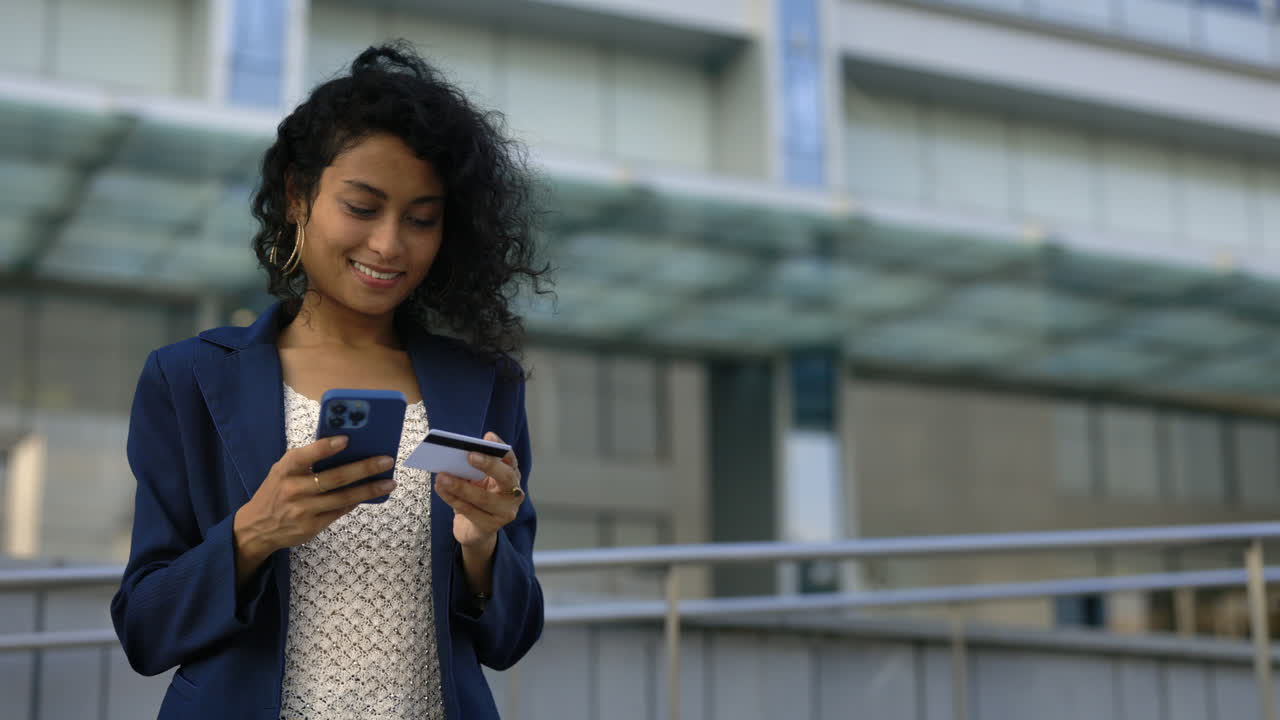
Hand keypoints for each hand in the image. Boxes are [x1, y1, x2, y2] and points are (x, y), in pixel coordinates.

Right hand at [233, 436, 396, 564]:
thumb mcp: (282, 471)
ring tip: (389, 482)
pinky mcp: (311, 527)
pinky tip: (372, 494)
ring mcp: (303, 510)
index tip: (347, 439)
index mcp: (285, 469)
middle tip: (386, 460)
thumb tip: (347, 448)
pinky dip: (357, 501)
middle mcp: (293, 489)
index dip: (325, 447)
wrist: (256, 527)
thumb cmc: (277, 491)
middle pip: (334, 478)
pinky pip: (340, 511)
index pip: (305, 456)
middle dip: (363, 468)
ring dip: (369, 489)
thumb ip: (307, 460)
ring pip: (342, 498)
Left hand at [434, 432, 524, 549]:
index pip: (511, 459)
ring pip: (484, 498)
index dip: (500, 448)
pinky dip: (452, 499)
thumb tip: (454, 455)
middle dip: (488, 464)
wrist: (475, 530)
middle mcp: (514, 493)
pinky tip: (440, 489)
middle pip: (506, 477)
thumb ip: (472, 468)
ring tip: (442, 475)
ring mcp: (505, 512)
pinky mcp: (491, 526)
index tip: (488, 437)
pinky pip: (470, 511)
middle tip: (469, 455)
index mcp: (512, 475)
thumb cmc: (476, 498)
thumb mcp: (477, 480)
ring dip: (460, 486)